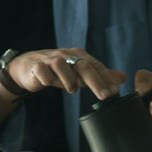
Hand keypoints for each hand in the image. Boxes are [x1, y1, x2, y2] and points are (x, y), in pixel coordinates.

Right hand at [4, 48, 125, 99]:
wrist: (28, 66)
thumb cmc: (57, 70)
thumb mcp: (80, 72)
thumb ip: (100, 75)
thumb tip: (123, 77)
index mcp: (78, 56)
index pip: (96, 66)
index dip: (106, 78)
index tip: (115, 91)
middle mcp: (66, 56)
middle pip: (83, 65)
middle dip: (95, 81)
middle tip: (105, 96)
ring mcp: (50, 60)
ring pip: (61, 64)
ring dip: (69, 77)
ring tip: (73, 90)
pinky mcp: (35, 66)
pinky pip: (41, 70)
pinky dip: (45, 76)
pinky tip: (49, 84)